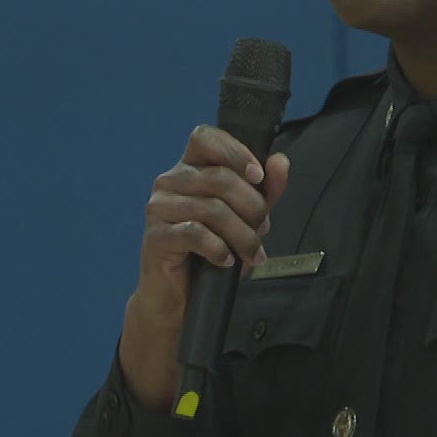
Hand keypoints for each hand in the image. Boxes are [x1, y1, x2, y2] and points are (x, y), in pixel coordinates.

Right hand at [118, 125, 291, 410]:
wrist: (181, 300)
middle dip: (252, 206)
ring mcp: (158, 208)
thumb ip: (265, 191)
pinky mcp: (156, 237)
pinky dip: (219, 249)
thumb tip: (280, 162)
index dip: (235, 151)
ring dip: (242, 234)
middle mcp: (169, 182)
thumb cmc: (213, 254)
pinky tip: (225, 260)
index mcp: (189, 169)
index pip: (204, 137)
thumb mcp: (247, 220)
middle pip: (219, 177)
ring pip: (211, 208)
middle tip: (262, 231)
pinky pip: (195, 234)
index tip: (259, 176)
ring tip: (251, 254)